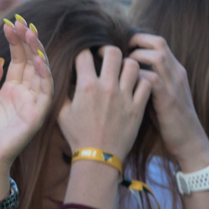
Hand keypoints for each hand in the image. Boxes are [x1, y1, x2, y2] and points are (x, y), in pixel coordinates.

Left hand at [0, 18, 53, 198]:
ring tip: (30, 33)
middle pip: (30, 62)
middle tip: (21, 22)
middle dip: (27, 41)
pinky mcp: (37, 115)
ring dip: (37, 52)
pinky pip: (45, 91)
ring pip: (40, 72)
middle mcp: (23, 96)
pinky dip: (44, 74)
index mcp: (8, 92)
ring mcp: (31, 104)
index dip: (15, 42)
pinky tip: (38, 58)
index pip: (17, 61)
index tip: (10, 23)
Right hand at [56, 41, 149, 165]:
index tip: (86, 58)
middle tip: (107, 58)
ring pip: (133, 65)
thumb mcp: (62, 113)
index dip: (84, 52)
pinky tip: (135, 85)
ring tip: (123, 71)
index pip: (85, 55)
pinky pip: (146, 84)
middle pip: (113, 52)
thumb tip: (62, 77)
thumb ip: (63, 92)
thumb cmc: (78, 135)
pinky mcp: (138, 107)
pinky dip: (142, 81)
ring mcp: (124, 97)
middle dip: (108, 51)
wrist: (98, 157)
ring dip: (127, 65)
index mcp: (86, 87)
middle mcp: (106, 87)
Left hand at [128, 33, 208, 169]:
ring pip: (157, 57)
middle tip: (116, 50)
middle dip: (135, 41)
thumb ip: (147, 79)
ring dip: (135, 58)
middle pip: (158, 43)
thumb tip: (121, 69)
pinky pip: (152, 80)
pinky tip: (124, 84)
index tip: (121, 45)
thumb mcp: (159, 93)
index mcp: (174, 70)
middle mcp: (176, 73)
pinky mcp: (169, 100)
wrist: (189, 141)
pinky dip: (137, 78)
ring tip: (121, 67)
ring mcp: (174, 85)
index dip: (138, 39)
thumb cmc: (168, 118)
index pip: (158, 42)